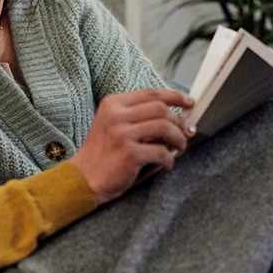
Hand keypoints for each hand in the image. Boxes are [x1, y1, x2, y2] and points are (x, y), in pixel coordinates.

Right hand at [70, 89, 194, 203]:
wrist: (83, 179)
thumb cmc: (103, 154)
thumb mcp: (114, 125)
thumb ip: (139, 117)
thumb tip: (179, 117)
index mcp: (113, 104)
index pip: (151, 93)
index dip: (174, 96)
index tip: (189, 103)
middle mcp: (116, 115)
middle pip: (161, 108)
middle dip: (178, 121)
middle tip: (185, 133)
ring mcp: (122, 134)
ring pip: (164, 127)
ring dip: (178, 139)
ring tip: (179, 148)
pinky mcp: (129, 153)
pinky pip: (161, 152)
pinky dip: (169, 159)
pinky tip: (167, 164)